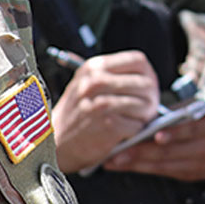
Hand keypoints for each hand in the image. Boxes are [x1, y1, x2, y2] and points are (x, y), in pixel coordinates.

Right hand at [51, 51, 160, 171]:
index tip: (149, 84)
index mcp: (94, 68)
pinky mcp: (108, 126)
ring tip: (136, 120)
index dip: (148, 74)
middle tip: (149, 108)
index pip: (137, 61)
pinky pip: (137, 126)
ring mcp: (102, 104)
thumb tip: (146, 77)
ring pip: (144, 105)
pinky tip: (125, 132)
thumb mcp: (85, 84)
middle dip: (151, 98)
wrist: (53, 142)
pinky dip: (135, 131)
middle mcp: (97, 82)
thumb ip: (111, 76)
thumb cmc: (73, 115)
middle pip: (145, 83)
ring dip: (145, 116)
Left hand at [103, 104, 204, 180]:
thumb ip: (182, 112)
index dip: (165, 135)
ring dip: (138, 165)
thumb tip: (152, 115)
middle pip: (169, 152)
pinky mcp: (195, 175)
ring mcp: (200, 165)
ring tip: (116, 162)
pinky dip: (149, 170)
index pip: (186, 131)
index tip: (143, 136)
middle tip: (115, 154)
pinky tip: (133, 167)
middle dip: (139, 154)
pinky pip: (169, 172)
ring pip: (165, 166)